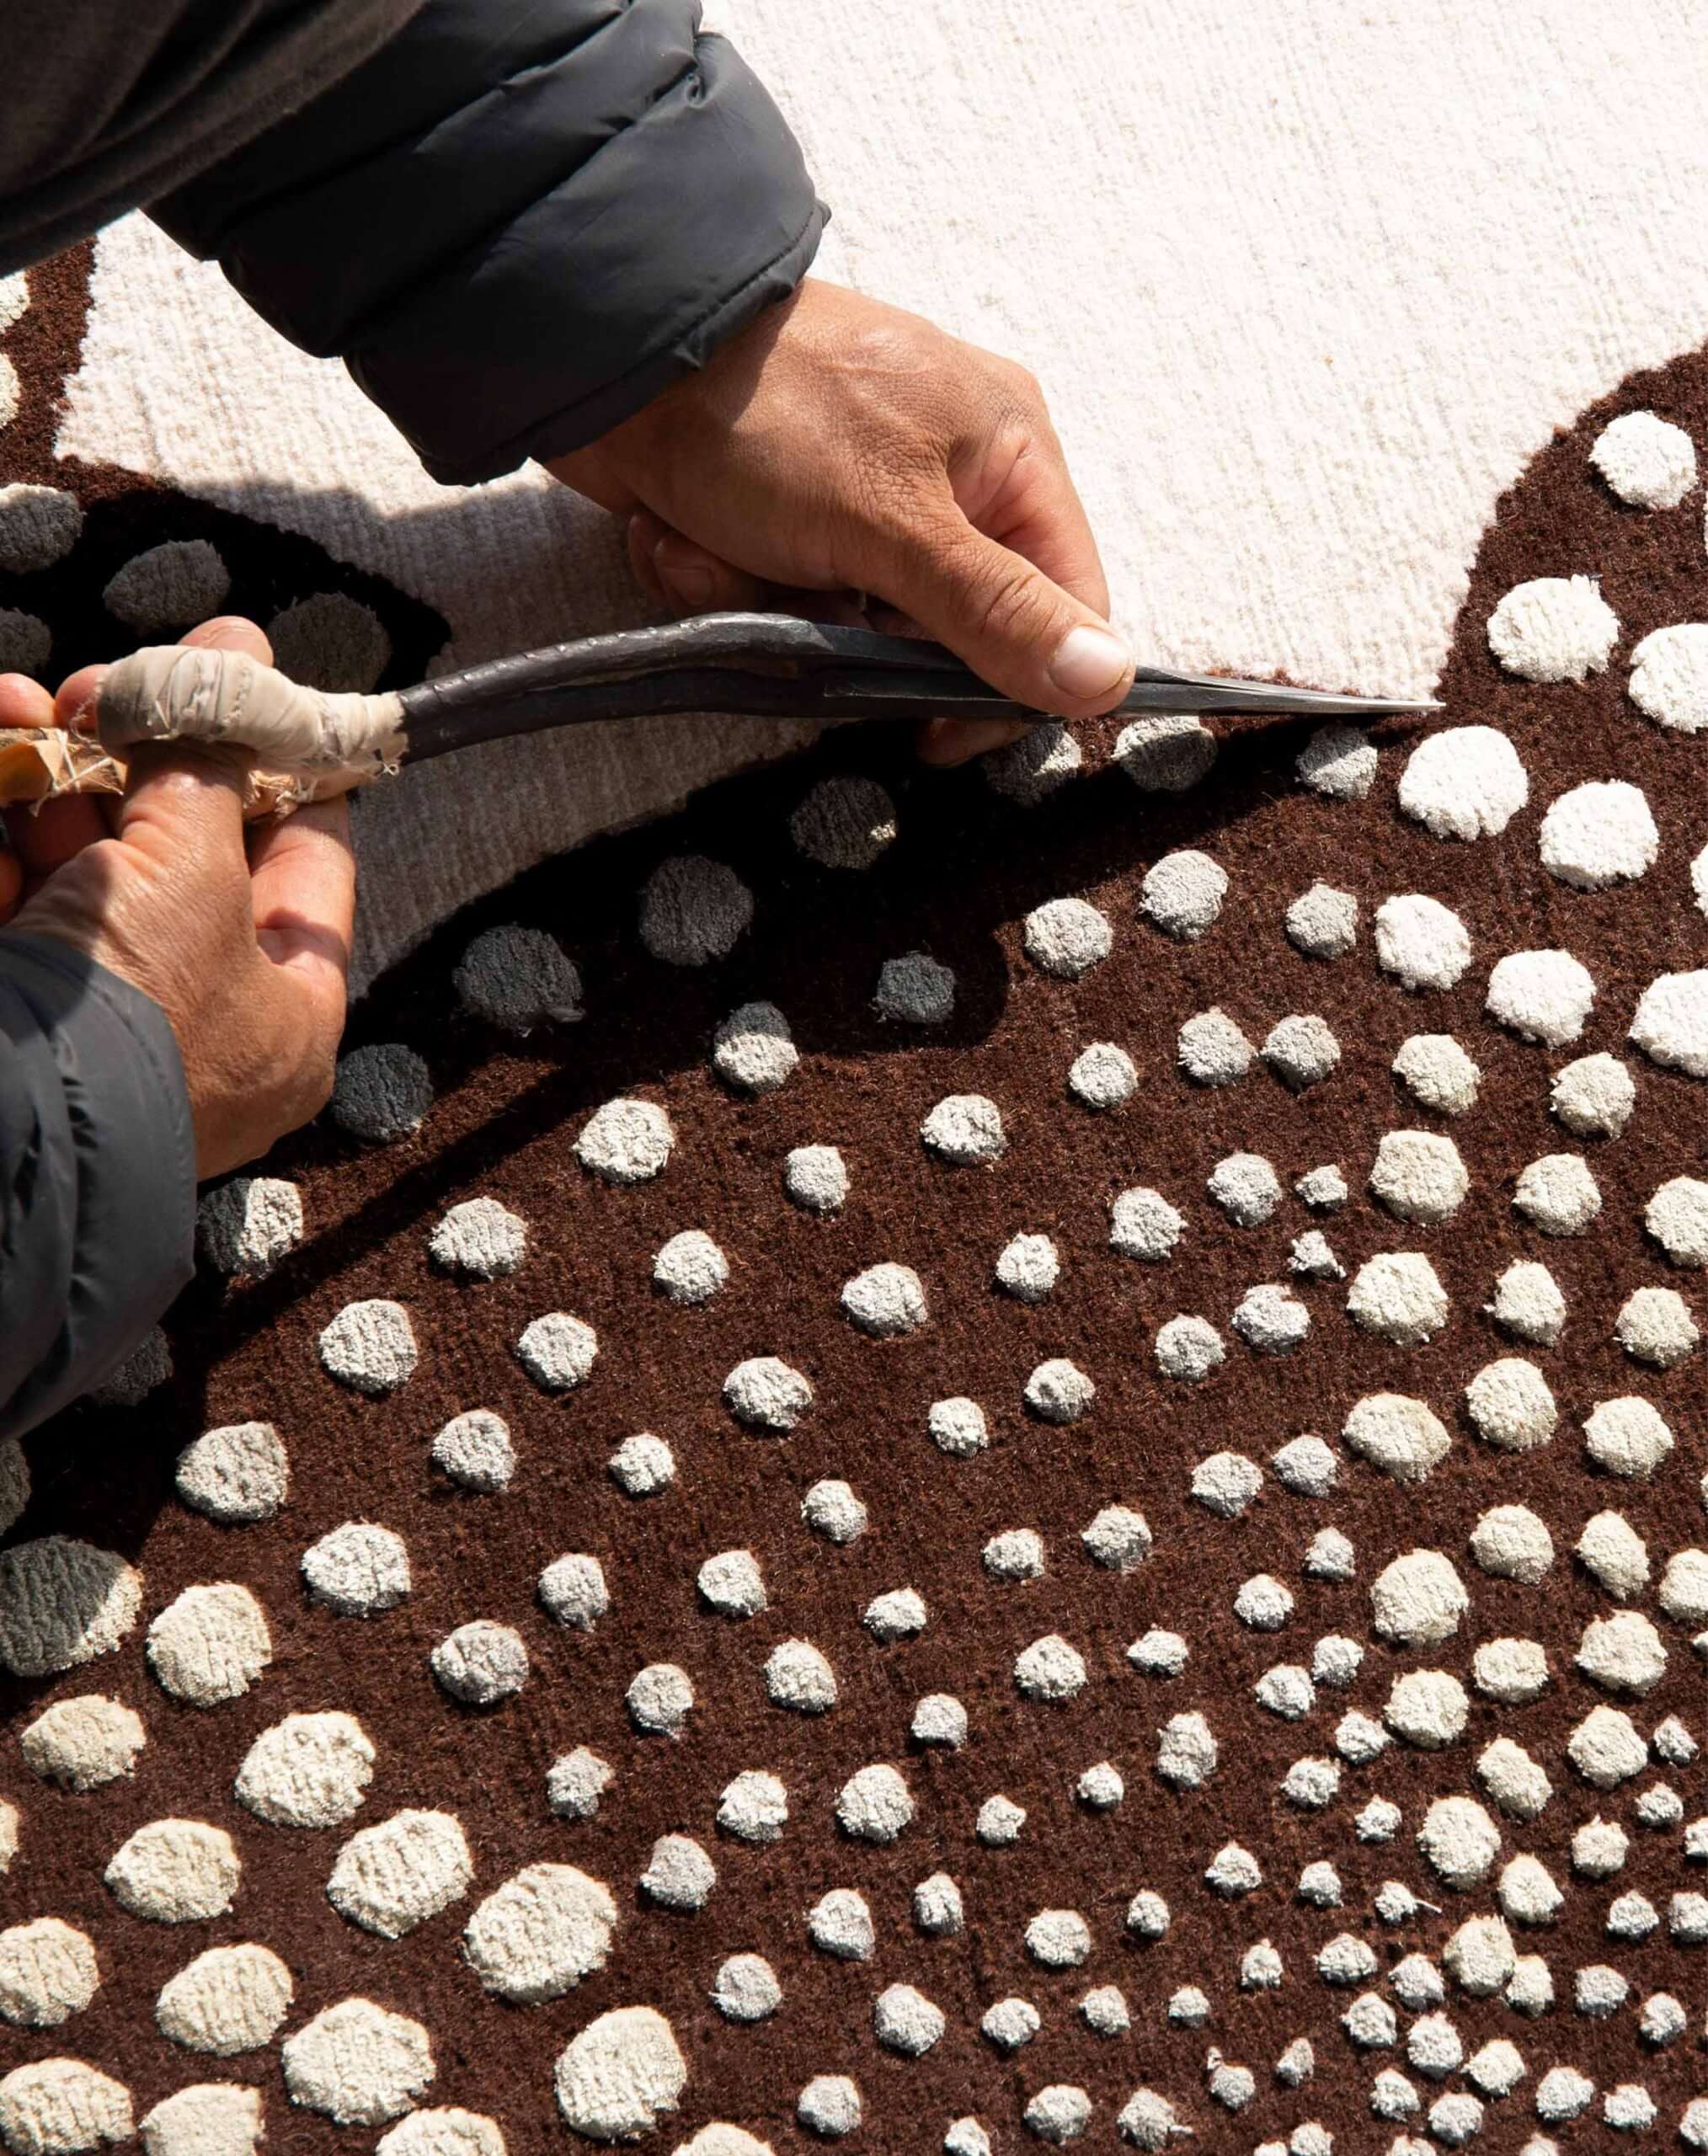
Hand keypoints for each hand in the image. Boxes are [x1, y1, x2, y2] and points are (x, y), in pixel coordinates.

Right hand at [0, 617, 354, 1177]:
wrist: (2, 1129)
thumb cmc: (138, 1011)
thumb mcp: (198, 873)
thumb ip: (211, 763)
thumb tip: (238, 656)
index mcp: (288, 1013)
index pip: (306, 863)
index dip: (282, 764)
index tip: (255, 684)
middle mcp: (202, 1017)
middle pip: (187, 850)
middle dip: (142, 753)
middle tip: (116, 682)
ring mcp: (101, 1013)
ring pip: (87, 858)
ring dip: (57, 767)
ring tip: (30, 702)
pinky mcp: (20, 998)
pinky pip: (17, 885)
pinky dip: (4, 807)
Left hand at [550, 278, 1132, 764]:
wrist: (606, 351)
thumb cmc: (769, 411)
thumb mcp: (893, 523)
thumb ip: (998, 612)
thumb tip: (1106, 682)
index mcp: (1010, 455)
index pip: (1062, 610)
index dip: (1008, 684)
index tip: (929, 728)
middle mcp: (951, 477)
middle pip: (947, 635)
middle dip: (852, 635)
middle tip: (800, 599)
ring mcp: (863, 499)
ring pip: (848, 631)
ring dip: (770, 612)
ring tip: (721, 545)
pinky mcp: (783, 519)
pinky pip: (776, 605)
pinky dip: (723, 585)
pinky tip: (685, 533)